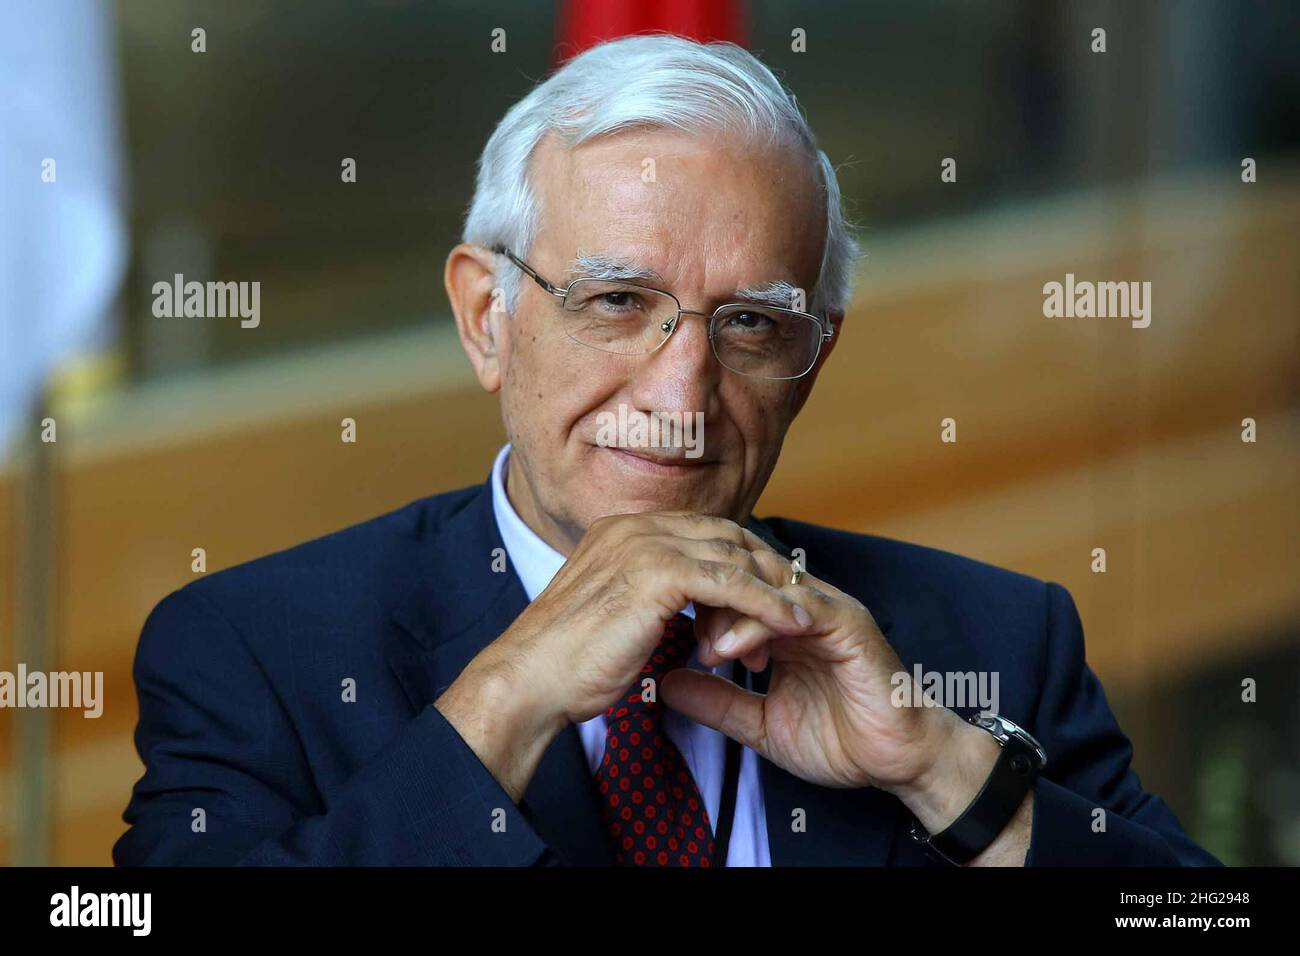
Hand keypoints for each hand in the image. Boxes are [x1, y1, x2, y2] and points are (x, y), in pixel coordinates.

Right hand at [434, 512, 812, 800]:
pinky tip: (793, 625)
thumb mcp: (615, 613)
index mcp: (621, 530)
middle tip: (796, 606)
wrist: (529, 681)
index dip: (742, 561)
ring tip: (805, 619)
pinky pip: (731, 584)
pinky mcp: (657, 574)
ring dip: (773, 589)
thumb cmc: (567, 663)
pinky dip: (767, 604)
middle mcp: (633, 527)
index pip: (702, 531)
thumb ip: (647, 596)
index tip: (769, 596)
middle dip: (765, 570)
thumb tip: (682, 608)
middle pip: (726, 535)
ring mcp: (643, 545)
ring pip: (733, 557)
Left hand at [660, 557, 1006, 835]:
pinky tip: (733, 649)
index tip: (661, 629)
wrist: (900, 761)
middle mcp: (802, 606)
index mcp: (782, 622)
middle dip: (703, 599)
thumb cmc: (841, 740)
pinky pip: (798, 608)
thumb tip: (665, 685)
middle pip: (740, 575)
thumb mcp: (761, 723)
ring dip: (727, 612)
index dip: (692, 601)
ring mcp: (826, 610)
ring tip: (705, 649)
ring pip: (764, 586)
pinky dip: (760, 624)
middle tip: (677, 632)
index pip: (727, 588)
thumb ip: (717, 701)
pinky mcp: (848, 624)